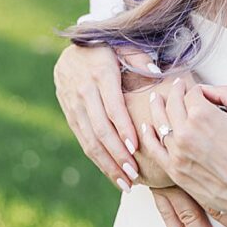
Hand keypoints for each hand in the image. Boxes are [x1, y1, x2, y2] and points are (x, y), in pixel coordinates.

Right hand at [54, 44, 148, 191]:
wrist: (74, 45)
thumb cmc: (108, 46)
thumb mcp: (123, 44)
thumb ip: (140, 58)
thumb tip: (157, 73)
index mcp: (101, 73)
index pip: (113, 106)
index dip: (123, 129)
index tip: (136, 148)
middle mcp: (84, 90)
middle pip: (99, 128)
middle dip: (116, 154)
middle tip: (134, 174)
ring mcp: (73, 103)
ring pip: (89, 139)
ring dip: (107, 163)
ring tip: (125, 182)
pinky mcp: (69, 112)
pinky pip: (82, 139)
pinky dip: (97, 158)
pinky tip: (111, 171)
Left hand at [141, 81, 226, 226]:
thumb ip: (226, 92)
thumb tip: (208, 91)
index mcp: (202, 115)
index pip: (191, 93)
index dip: (197, 90)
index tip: (201, 93)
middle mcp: (185, 132)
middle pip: (172, 104)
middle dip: (175, 92)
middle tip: (177, 87)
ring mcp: (177, 152)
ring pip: (160, 123)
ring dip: (157, 108)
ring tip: (156, 100)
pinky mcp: (175, 170)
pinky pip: (154, 149)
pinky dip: (148, 135)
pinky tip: (147, 127)